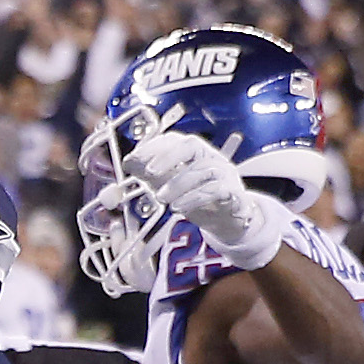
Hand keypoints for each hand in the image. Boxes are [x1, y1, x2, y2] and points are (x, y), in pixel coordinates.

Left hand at [123, 130, 284, 270]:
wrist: (229, 223)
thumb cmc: (200, 200)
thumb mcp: (171, 185)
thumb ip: (151, 174)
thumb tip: (128, 163)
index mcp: (194, 153)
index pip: (174, 140)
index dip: (153, 147)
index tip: (134, 160)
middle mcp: (211, 158)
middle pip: (192, 145)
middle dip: (167, 157)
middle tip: (149, 172)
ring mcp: (225, 174)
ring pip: (203, 169)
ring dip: (178, 183)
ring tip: (161, 198)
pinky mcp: (234, 193)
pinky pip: (217, 190)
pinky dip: (194, 198)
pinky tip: (179, 208)